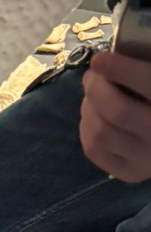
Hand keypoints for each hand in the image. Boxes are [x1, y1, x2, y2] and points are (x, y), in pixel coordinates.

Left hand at [80, 51, 150, 182]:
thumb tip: (111, 57)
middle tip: (92, 76)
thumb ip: (145, 67)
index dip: (120, 69)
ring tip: (92, 95)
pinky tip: (93, 116)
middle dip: (96, 88)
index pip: (148, 84)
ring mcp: (146, 161)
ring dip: (88, 108)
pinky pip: (93, 149)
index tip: (99, 58)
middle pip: (117, 111)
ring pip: (101, 132)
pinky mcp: (130, 174)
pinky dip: (86, 128)